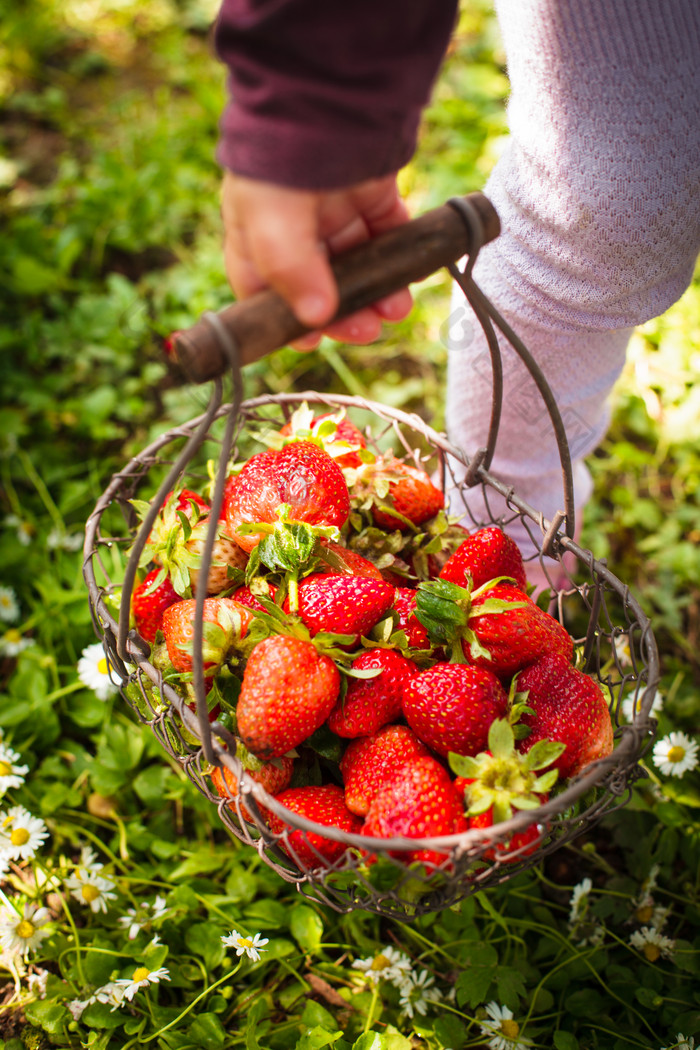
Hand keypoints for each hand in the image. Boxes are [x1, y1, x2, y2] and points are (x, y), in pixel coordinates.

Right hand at [221, 171, 413, 349]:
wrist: (329, 89)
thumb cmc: (283, 154)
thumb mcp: (270, 219)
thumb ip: (290, 270)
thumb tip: (317, 318)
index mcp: (255, 234)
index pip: (264, 293)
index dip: (286, 322)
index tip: (312, 341)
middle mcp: (293, 227)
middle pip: (318, 287)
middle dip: (344, 313)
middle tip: (365, 329)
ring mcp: (334, 211)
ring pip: (357, 267)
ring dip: (375, 294)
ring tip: (393, 311)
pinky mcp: (371, 194)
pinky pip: (387, 237)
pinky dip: (398, 261)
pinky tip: (407, 281)